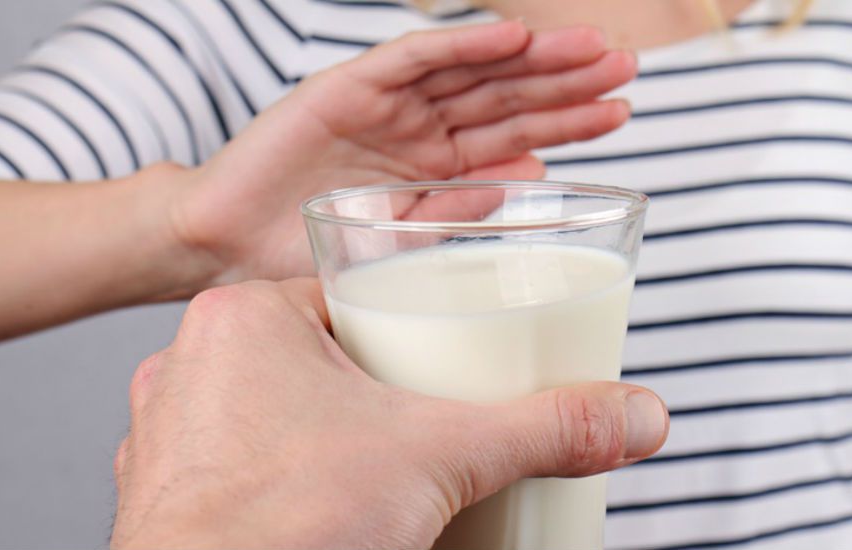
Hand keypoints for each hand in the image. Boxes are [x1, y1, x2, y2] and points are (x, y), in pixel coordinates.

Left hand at [110, 279, 667, 548]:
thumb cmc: (288, 526)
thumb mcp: (446, 457)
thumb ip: (546, 428)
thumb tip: (633, 415)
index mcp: (246, 317)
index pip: (347, 295)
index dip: (402, 320)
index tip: (440, 351)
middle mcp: (191, 363)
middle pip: (314, 352)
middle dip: (372, 382)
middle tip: (422, 413)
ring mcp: (169, 431)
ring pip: (267, 405)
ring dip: (319, 427)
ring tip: (374, 460)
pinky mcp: (163, 494)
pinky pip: (232, 458)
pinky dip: (276, 473)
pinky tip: (315, 502)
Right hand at [166, 21, 636, 284]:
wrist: (226, 251)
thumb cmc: (306, 254)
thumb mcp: (396, 242)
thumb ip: (455, 210)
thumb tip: (525, 185)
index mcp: (436, 167)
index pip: (515, 137)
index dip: (568, 122)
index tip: (622, 112)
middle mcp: (419, 129)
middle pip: (506, 97)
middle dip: (566, 82)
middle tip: (625, 67)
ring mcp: (387, 106)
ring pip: (471, 73)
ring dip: (531, 59)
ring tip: (589, 48)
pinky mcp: (346, 88)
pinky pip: (412, 61)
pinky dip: (460, 47)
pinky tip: (512, 38)